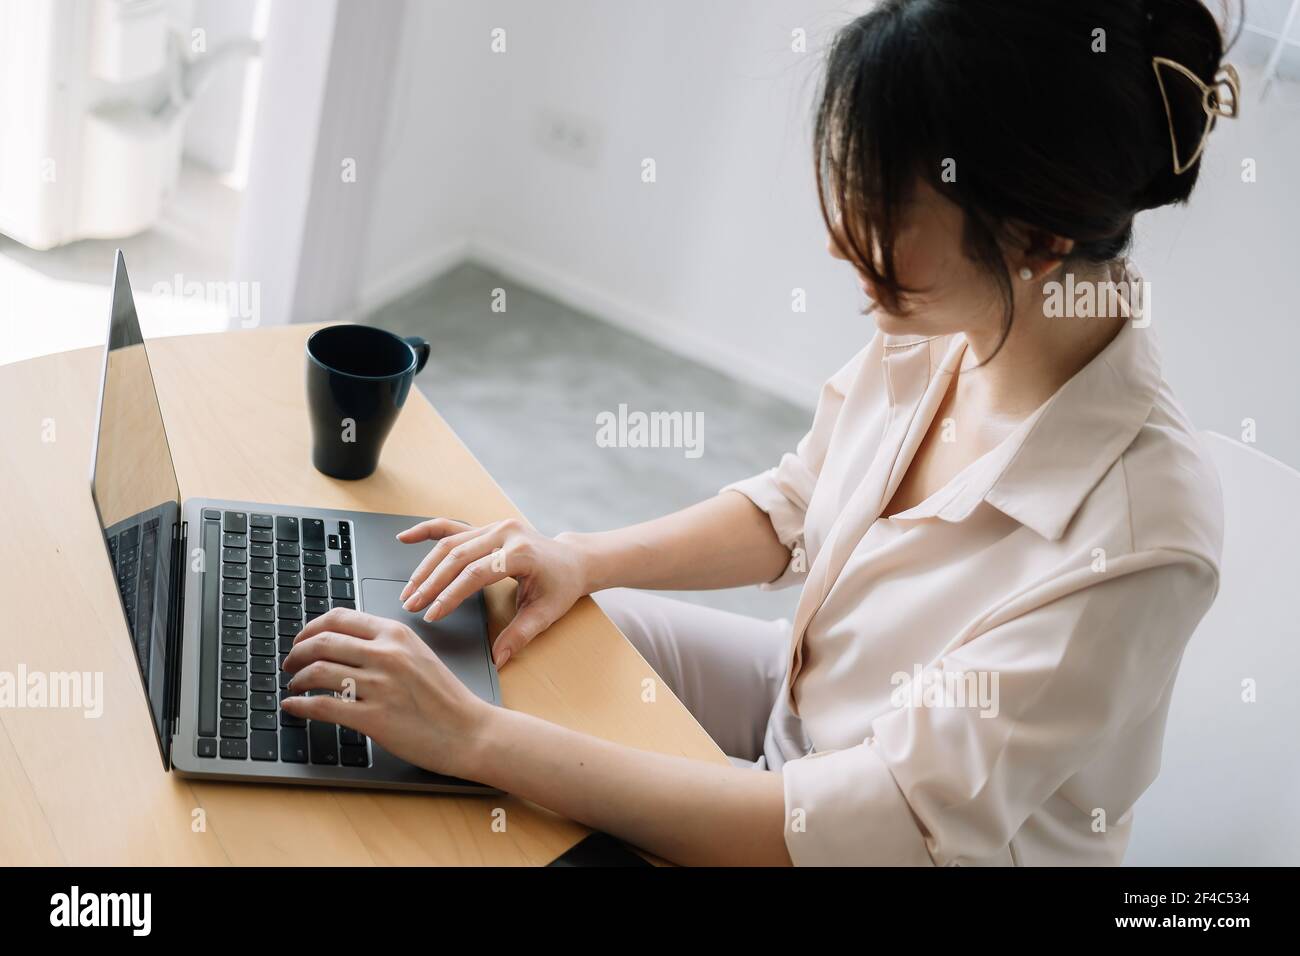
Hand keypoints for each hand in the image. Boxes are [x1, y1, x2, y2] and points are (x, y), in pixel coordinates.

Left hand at [280, 607, 494, 778]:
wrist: (470, 730)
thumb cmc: (446, 698)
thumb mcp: (419, 655)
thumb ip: (386, 644)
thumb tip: (345, 643)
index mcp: (396, 634)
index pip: (339, 618)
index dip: (310, 628)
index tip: (302, 640)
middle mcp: (385, 654)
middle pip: (321, 642)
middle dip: (296, 653)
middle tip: (290, 665)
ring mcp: (379, 685)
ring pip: (317, 671)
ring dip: (296, 679)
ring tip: (294, 687)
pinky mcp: (373, 717)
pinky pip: (322, 706)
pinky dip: (299, 705)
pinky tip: (294, 707)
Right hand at [395, 517, 588, 667]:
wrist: (573, 560)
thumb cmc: (561, 586)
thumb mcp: (545, 613)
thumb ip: (520, 635)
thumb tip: (498, 659)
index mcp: (521, 552)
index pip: (476, 574)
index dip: (450, 595)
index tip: (432, 615)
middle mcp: (505, 533)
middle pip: (458, 556)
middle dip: (431, 583)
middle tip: (411, 605)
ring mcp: (495, 526)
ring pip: (451, 543)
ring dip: (425, 566)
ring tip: (409, 590)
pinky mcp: (487, 527)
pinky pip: (453, 526)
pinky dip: (428, 531)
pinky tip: (405, 538)